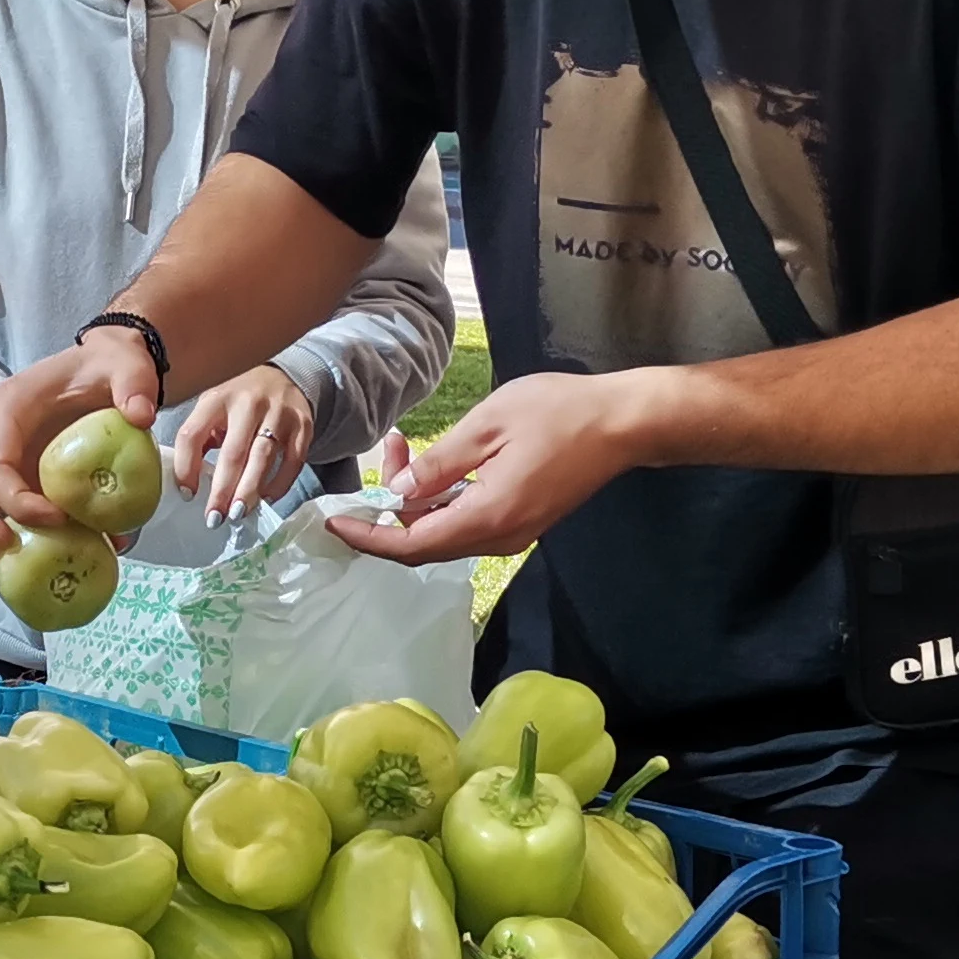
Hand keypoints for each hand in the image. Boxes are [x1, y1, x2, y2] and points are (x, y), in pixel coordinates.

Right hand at [0, 324, 159, 580]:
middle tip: (1, 548)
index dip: (16, 500)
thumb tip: (140, 416)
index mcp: (7, 410)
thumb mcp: (126, 364)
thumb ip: (133, 384)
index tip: (59, 519)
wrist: (104, 371)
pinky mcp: (2, 485)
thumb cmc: (108, 368)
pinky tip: (13, 574)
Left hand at [173, 366, 316, 523]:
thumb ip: (200, 438)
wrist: (281, 378)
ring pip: (263, 458)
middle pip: (233, 452)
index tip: (187, 494)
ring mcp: (278, 413)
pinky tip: (266, 498)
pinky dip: (280, 484)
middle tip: (215, 518)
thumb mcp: (213, 409)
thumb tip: (188, 483)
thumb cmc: (238, 403)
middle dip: (223, 489)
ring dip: (249, 490)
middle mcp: (248, 403)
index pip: (193, 434)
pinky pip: (293, 461)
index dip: (187, 467)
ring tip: (238, 513)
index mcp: (216, 399)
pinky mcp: (302, 425)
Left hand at [328, 370, 664, 566]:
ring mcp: (514, 534)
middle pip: (425, 542)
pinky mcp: (523, 522)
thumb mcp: (489, 425)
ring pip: (446, 534)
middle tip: (390, 450)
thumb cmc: (558, 413)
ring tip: (406, 449)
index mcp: (488, 517)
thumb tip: (399, 492)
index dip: (369, 537)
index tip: (335, 520)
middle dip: (391, 507)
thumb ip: (440, 463)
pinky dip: (442, 502)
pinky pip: (468, 525)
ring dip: (417, 501)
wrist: (622, 424)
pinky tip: (437, 467)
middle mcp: (499, 538)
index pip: (412, 545)